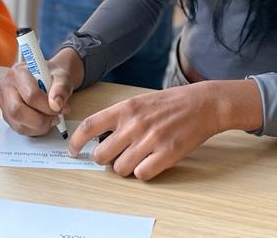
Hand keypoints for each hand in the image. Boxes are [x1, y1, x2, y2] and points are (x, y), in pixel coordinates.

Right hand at [0, 47, 82, 135]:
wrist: (51, 78)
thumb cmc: (53, 76)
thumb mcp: (62, 77)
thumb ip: (61, 88)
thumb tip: (56, 104)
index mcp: (18, 72)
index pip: (30, 95)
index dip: (46, 106)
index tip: (59, 109)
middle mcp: (7, 85)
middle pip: (16, 110)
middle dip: (39, 120)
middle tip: (55, 118)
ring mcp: (5, 101)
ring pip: (17, 123)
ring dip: (38, 126)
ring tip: (51, 119)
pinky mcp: (7, 114)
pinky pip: (18, 128)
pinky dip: (34, 130)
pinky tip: (44, 122)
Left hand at [68, 79, 261, 180]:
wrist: (203, 104)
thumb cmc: (170, 103)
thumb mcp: (140, 101)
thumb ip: (120, 117)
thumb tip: (99, 137)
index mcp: (126, 108)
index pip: (89, 126)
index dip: (77, 142)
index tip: (73, 150)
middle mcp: (134, 124)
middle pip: (101, 155)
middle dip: (105, 160)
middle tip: (116, 156)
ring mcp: (150, 139)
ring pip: (120, 169)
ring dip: (125, 168)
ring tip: (137, 158)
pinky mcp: (166, 154)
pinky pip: (141, 175)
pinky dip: (143, 173)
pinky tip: (151, 162)